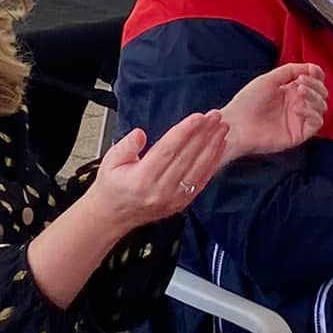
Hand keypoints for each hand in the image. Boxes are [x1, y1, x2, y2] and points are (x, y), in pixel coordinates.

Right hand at [84, 111, 232, 229]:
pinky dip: (213, 162)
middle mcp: (160, 190)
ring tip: (222, 127)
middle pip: (187, 157)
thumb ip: (125, 146)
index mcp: (142, 178)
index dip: (185, 131)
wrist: (114, 216)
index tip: (199, 116)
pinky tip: (219, 147)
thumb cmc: (112, 185)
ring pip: (198, 168)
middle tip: (216, 116)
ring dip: (212, 146)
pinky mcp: (181, 203)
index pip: (168, 150)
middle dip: (204, 134)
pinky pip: (201, 180)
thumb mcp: (110, 161)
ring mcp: (173, 199)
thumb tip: (140, 134)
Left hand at [219, 63, 327, 161]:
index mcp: (290, 91)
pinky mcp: (299, 134)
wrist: (237, 124)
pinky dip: (311, 113)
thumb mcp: (269, 79)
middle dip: (315, 84)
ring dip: (314, 96)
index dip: (317, 75)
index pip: (313, 82)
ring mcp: (299, 119)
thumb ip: (290, 71)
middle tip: (301, 81)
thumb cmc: (248, 101)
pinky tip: (298, 108)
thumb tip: (311, 67)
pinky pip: (317, 123)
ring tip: (300, 91)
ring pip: (321, 106)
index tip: (313, 69)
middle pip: (321, 93)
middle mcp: (297, 104)